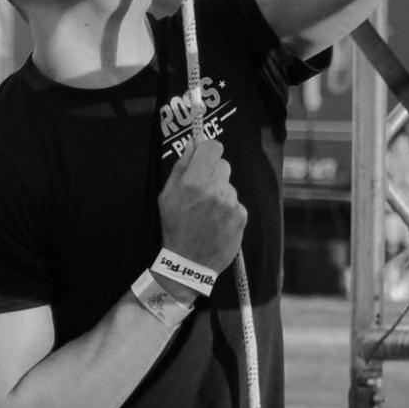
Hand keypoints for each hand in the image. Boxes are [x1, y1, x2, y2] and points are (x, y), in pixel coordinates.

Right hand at [156, 139, 246, 281]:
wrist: (188, 263)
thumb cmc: (174, 227)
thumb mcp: (166, 196)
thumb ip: (181, 167)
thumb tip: (193, 144)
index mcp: (194, 181)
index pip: (213, 147)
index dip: (208, 151)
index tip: (204, 159)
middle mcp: (215, 189)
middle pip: (223, 165)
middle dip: (213, 173)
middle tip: (201, 191)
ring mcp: (231, 203)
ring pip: (229, 185)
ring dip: (220, 193)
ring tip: (207, 212)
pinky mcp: (242, 215)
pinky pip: (236, 202)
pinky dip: (228, 209)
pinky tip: (216, 221)